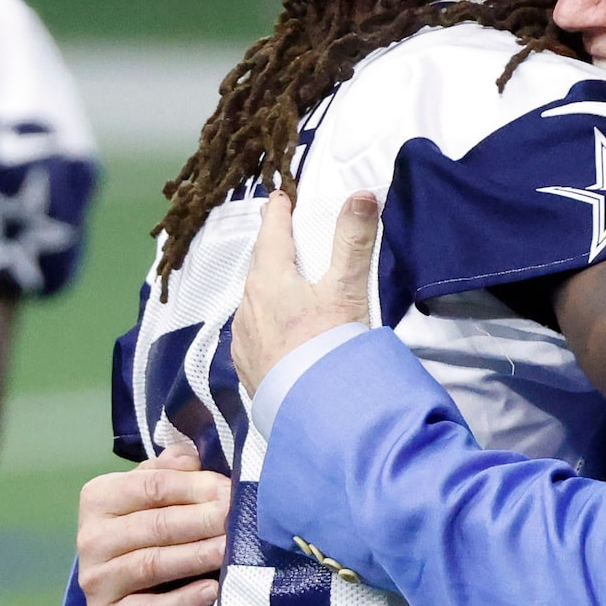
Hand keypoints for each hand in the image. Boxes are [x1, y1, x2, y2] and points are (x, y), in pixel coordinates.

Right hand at [75, 444, 231, 605]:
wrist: (115, 587)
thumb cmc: (140, 528)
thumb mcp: (147, 494)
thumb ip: (168, 472)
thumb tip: (192, 457)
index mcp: (99, 497)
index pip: (152, 485)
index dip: (195, 487)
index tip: (229, 491)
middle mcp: (91, 537)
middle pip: (155, 525)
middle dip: (202, 520)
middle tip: (237, 519)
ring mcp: (96, 579)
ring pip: (152, 564)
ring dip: (196, 556)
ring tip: (230, 549)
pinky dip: (182, 600)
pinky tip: (211, 590)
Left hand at [229, 189, 378, 396]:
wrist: (313, 411)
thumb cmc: (330, 345)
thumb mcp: (347, 289)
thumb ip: (353, 241)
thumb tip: (361, 194)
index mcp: (269, 281)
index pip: (271, 235)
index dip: (277, 213)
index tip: (278, 198)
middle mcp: (248, 306)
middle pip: (257, 268)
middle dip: (268, 249)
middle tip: (275, 235)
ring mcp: (244, 340)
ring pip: (252, 303)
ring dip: (264, 290)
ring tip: (277, 286)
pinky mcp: (248, 369)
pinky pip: (251, 335)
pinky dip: (263, 325)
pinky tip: (274, 334)